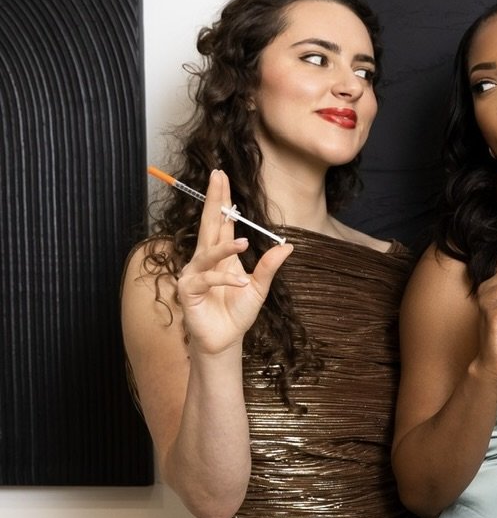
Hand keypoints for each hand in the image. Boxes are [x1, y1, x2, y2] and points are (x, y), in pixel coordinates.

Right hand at [176, 170, 291, 357]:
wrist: (225, 340)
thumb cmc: (238, 312)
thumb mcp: (259, 287)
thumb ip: (269, 266)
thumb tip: (287, 245)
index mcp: (222, 255)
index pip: (222, 223)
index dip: (222, 201)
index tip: (222, 178)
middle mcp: (205, 260)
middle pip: (208, 225)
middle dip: (213, 200)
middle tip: (217, 177)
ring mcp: (194, 274)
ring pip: (207, 253)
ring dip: (225, 247)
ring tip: (244, 243)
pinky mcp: (188, 290)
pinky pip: (206, 280)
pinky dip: (224, 280)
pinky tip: (240, 282)